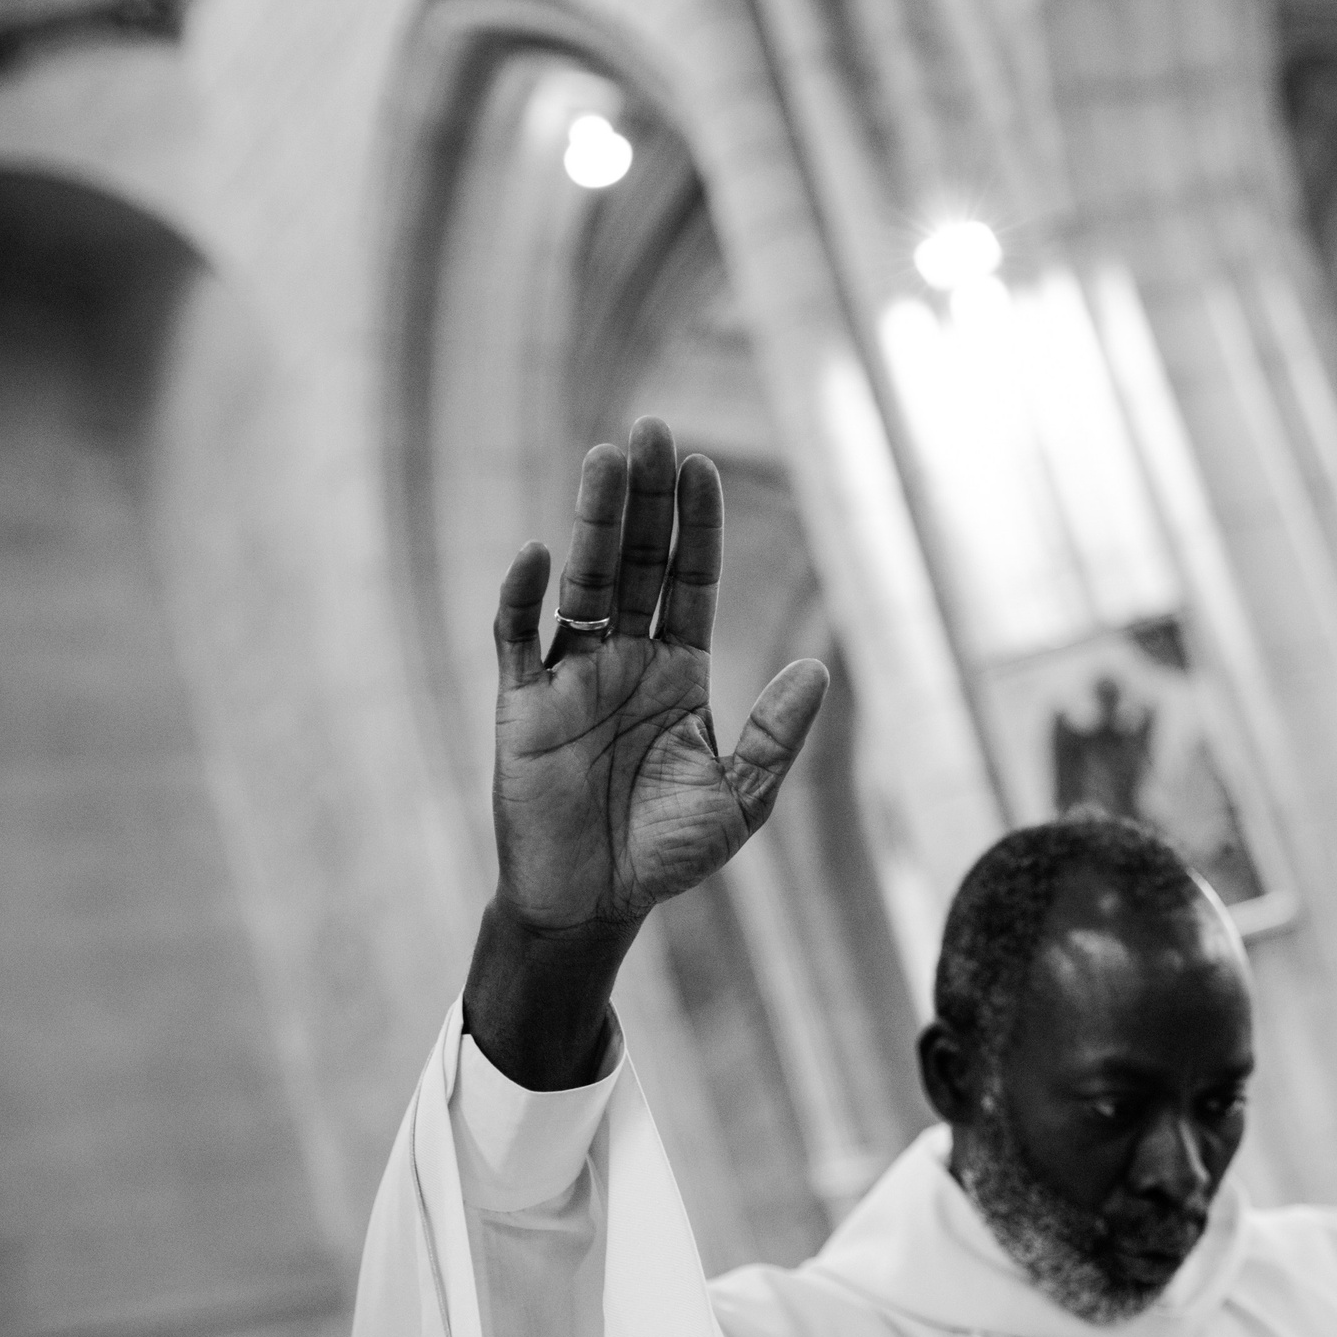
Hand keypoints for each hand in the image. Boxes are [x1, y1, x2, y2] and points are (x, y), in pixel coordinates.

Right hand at [464, 416, 827, 1085]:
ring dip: (594, 524)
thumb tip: (818, 668)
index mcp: (679, 672)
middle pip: (636, 563)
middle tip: (654, 431)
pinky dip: (524, 599)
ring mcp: (571, 677)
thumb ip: (775, 736)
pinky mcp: (522, 707)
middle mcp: (625, 660)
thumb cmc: (666, 853)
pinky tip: (542, 558)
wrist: (593, 905)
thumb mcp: (740, 799)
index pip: (690, 581)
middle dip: (646, 501)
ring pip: (583, 583)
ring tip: (606, 460)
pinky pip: (518, 640)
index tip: (704, 468)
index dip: (696, 526)